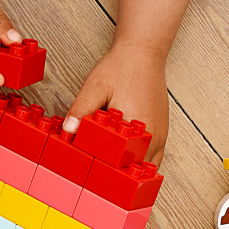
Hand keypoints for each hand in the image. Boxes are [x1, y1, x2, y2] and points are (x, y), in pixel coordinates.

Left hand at [64, 42, 169, 165]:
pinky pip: (152, 158)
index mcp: (137, 129)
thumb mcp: (95, 87)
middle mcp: (153, 138)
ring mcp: (159, 137)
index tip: (86, 172)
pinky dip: (138, 162)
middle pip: (134, 171)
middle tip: (94, 175)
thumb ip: (82, 109)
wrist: (143, 53)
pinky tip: (123, 161)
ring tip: (108, 171)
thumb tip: (68, 130)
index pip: (119, 164)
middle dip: (114, 174)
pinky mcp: (160, 133)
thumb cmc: (120, 68)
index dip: (101, 171)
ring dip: (129, 171)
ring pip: (145, 167)